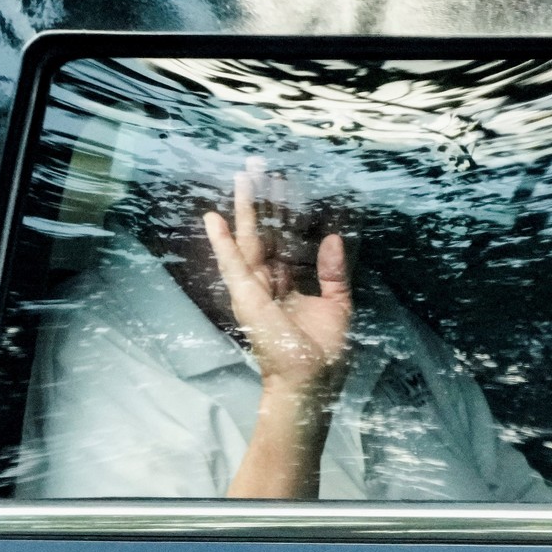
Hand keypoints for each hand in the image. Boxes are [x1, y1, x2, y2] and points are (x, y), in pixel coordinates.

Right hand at [203, 161, 352, 396]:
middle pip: (265, 234)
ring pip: (250, 240)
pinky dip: (222, 241)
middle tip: (258, 169)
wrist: (311, 382)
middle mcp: (269, 284)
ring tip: (243, 177)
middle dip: (263, 202)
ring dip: (245, 209)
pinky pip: (233, 264)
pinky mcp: (247, 297)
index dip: (285, 214)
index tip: (285, 185)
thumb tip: (332, 238)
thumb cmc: (324, 353)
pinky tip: (213, 218)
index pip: (284, 242)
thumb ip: (332, 273)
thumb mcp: (338, 306)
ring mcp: (255, 290)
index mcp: (289, 287)